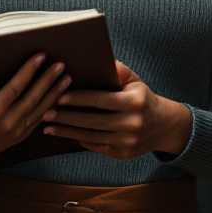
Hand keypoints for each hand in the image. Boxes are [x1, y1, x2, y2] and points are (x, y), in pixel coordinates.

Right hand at [0, 53, 71, 171]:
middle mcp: (6, 122)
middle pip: (32, 98)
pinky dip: (49, 109)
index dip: (29, 71)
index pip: (15, 88)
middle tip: (61, 65)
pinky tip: (59, 99)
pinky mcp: (18, 138)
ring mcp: (14, 132)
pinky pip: (37, 121)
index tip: (41, 56)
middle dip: (48, 81)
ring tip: (67, 79)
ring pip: (39, 110)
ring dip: (54, 94)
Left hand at [42, 60, 192, 159]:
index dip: (78, 99)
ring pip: (91, 136)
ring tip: (48, 126)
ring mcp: (127, 141)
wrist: (165, 126)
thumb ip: (118, 70)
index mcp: (134, 102)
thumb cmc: (143, 98)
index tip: (59, 96)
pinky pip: (96, 146)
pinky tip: (64, 134)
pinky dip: (79, 140)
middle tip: (46, 112)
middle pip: (92, 121)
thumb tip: (96, 58)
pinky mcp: (123, 154)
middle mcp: (132, 123)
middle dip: (66, 117)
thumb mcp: (135, 81)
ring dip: (67, 131)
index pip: (100, 100)